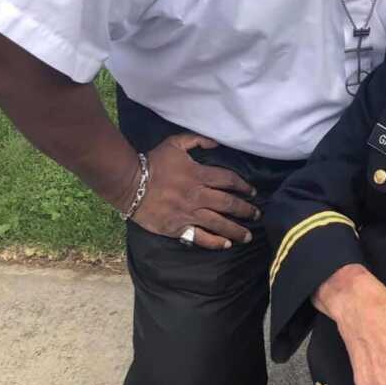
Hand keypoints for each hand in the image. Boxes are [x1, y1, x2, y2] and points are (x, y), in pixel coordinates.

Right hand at [127, 133, 259, 248]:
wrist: (128, 183)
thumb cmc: (153, 162)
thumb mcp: (176, 143)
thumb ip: (198, 140)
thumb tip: (217, 143)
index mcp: (199, 175)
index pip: (229, 180)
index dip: (243, 186)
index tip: (253, 192)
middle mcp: (197, 196)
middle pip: (228, 204)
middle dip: (246, 210)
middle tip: (257, 215)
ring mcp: (188, 213)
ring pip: (218, 223)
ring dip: (235, 230)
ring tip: (247, 236)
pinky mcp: (177, 228)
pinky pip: (199, 237)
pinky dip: (214, 242)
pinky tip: (225, 244)